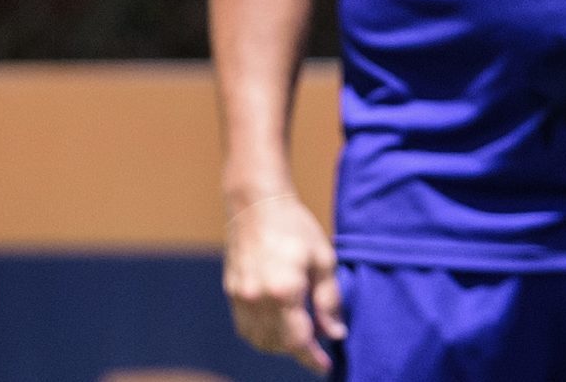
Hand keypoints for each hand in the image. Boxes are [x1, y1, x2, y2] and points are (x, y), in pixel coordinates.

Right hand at [223, 192, 340, 373]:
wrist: (256, 201)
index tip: (325, 366)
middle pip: (277, 345)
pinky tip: (274, 323)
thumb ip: (329, 300)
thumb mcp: (323, 259)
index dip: (312, 359)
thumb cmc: (294, 226)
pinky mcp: (230, 289)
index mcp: (284, 291)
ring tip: (295, 333)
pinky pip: (243, 326)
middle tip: (315, 341)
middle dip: (297, 350)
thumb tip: (335, 333)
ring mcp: (240, 295)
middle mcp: (257, 298)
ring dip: (277, 345)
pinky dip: (259, 334)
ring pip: (257, 340)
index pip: (297, 341)